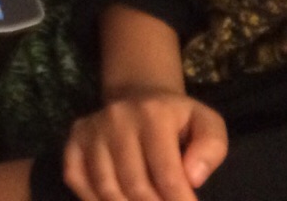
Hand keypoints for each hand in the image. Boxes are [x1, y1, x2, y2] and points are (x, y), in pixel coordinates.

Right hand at [62, 89, 227, 200]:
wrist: (139, 95)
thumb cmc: (177, 119)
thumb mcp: (207, 124)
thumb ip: (211, 148)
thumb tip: (192, 178)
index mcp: (153, 114)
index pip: (167, 174)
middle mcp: (117, 118)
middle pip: (135, 185)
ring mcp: (92, 129)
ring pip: (105, 187)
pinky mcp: (75, 138)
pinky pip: (76, 178)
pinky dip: (93, 200)